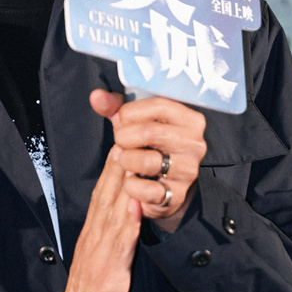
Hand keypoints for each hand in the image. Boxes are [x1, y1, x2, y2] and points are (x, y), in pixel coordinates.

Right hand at [59, 146, 140, 291]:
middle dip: (118, 160)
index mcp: (94, 231)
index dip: (115, 161)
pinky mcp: (108, 274)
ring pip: (111, 211)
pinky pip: (119, 247)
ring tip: (130, 155)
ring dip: (121, 184)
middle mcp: (94, 236)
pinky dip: (126, 226)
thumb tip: (126, 205)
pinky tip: (134, 207)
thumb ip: (113, 232)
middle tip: (126, 127)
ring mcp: (99, 254)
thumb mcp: (103, 258)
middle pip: (106, 191)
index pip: (105, 189)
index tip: (124, 132)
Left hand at [90, 90, 206, 229]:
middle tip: (120, 143)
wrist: (164, 185)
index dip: (131, 112)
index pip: (159, 105)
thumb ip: (116, 107)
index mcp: (190, 120)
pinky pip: (145, 189)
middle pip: (151, 132)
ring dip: (126, 161)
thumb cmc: (149, 146)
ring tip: (126, 162)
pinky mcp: (177, 194)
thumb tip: (96, 96)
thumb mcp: (136, 122)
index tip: (121, 121)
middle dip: (124, 137)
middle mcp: (195, 144)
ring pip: (146, 161)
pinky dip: (131, 185)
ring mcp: (188, 170)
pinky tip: (133, 181)